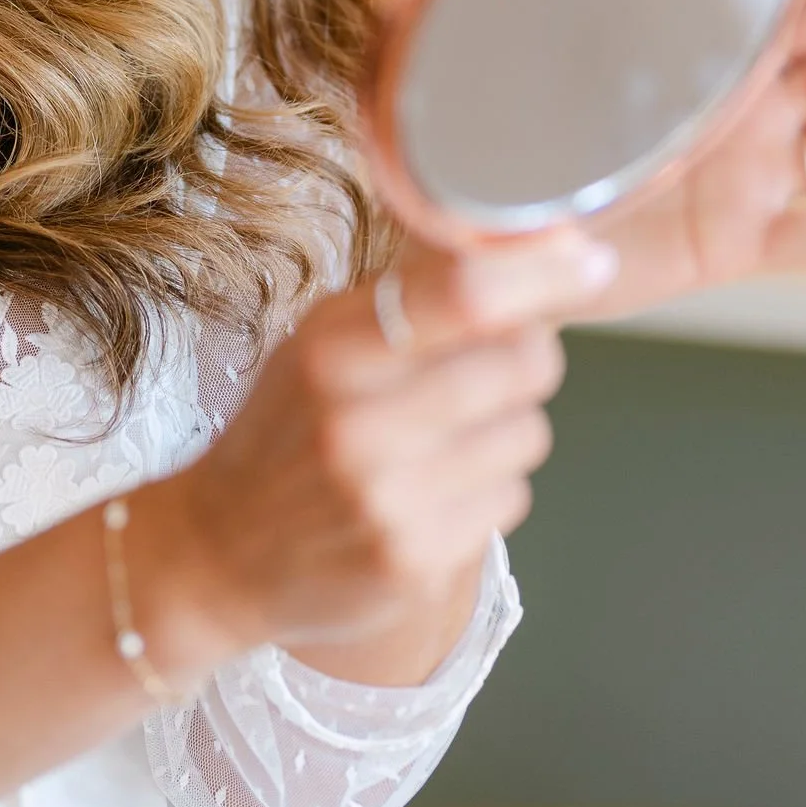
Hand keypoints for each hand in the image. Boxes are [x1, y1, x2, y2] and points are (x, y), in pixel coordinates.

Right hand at [144, 227, 615, 684]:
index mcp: (332, 350)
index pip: (464, 296)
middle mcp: (359, 423)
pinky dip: (485, 492)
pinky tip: (430, 494)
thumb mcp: (320, 342)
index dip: (541, 273)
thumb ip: (412, 297)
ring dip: (503, 431)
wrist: (219, 554)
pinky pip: (510, 498)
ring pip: (529, 434)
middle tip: (484, 369)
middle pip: (523, 364)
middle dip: (524, 359)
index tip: (586, 259)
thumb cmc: (285, 432)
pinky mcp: (416, 560)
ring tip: (439, 442)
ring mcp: (389, 498)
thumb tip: (528, 246)